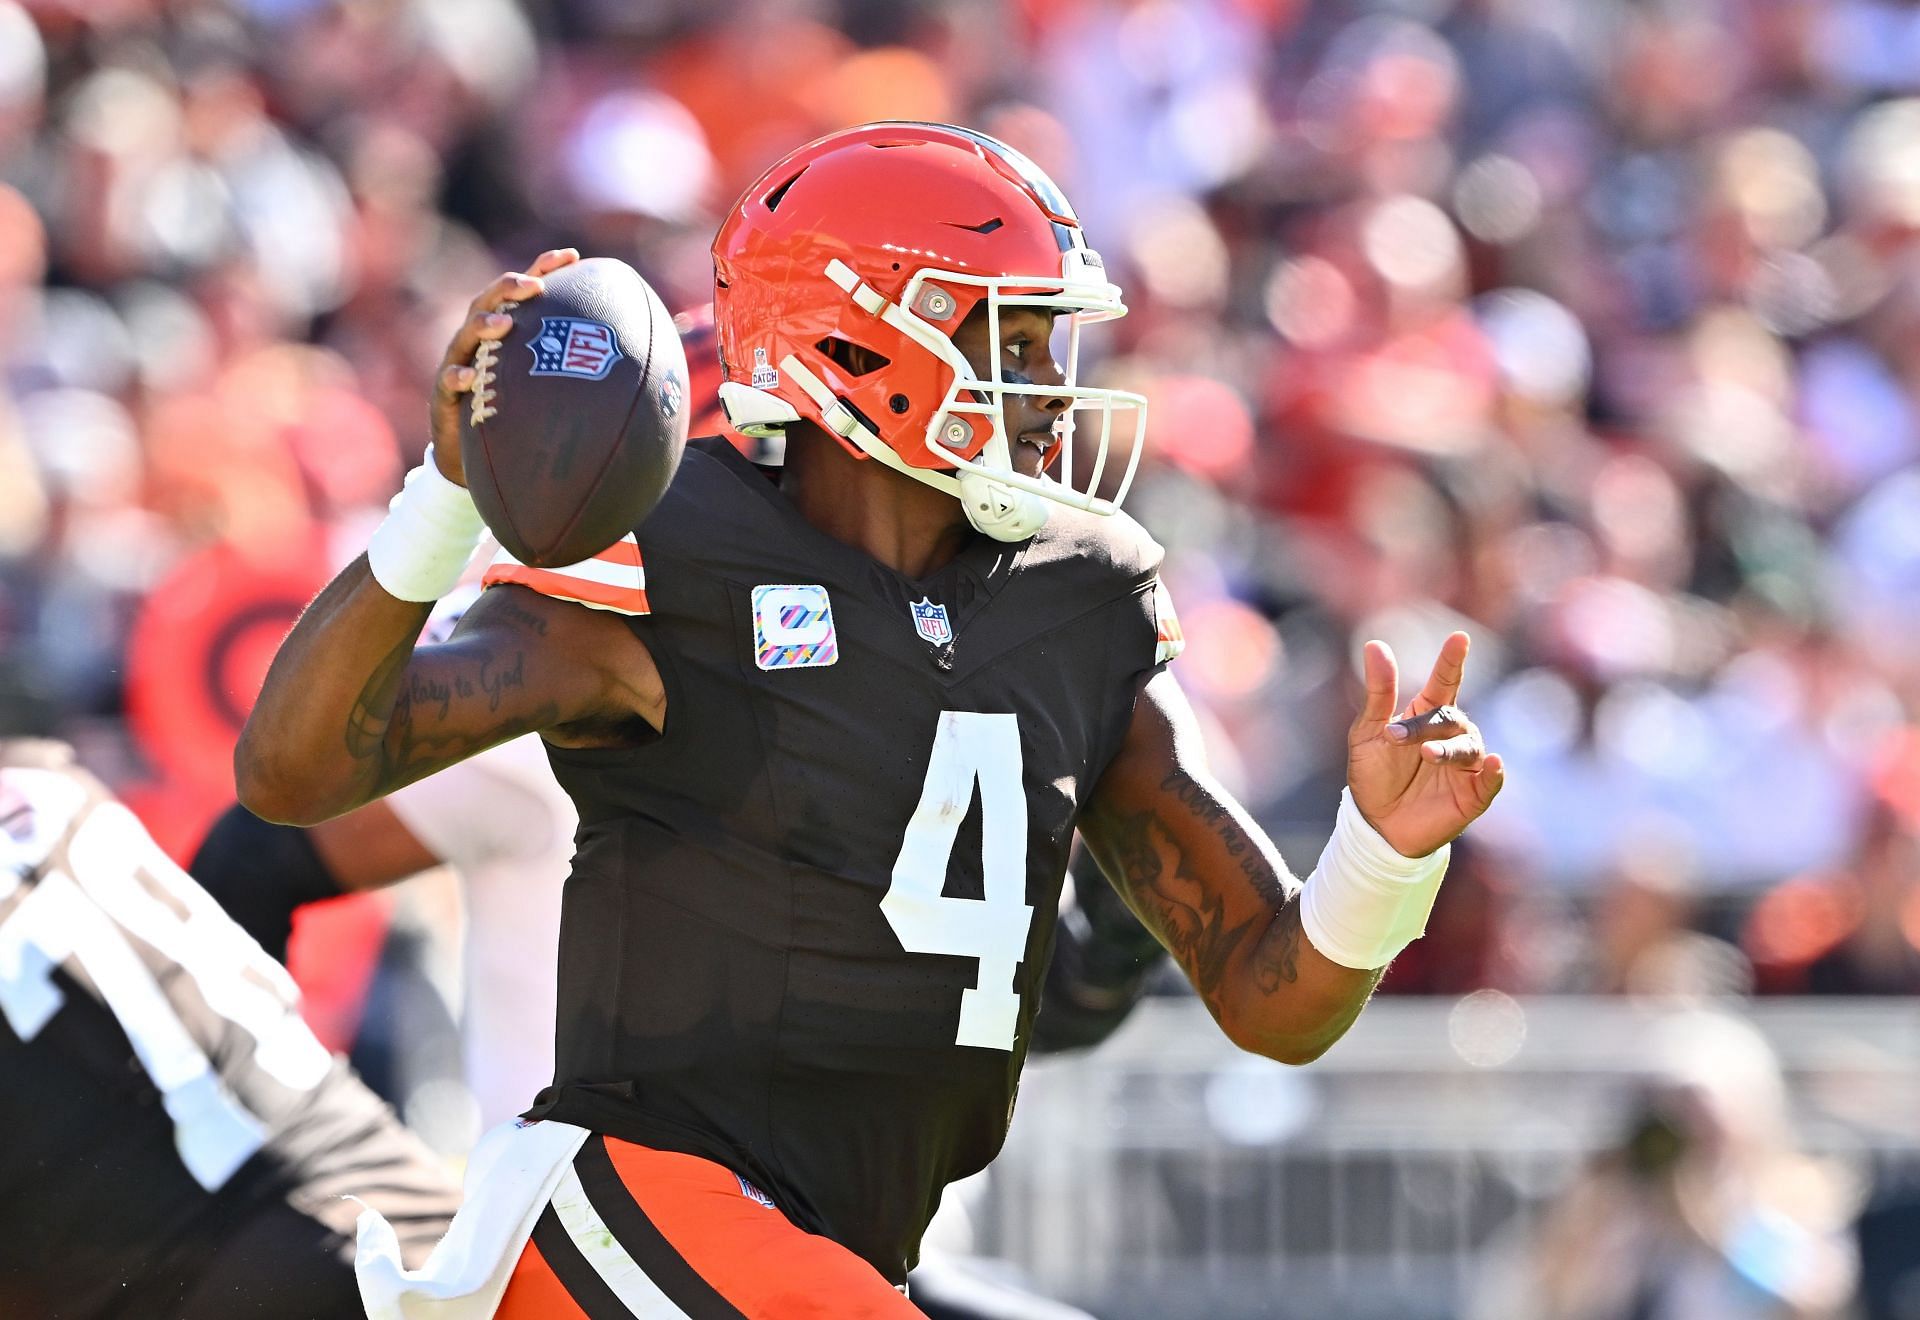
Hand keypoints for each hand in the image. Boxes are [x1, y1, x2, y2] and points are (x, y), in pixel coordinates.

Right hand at [428, 248, 579, 485]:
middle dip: (512, 287)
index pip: (526, 290)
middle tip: (536, 286)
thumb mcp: (547, 384)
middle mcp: (480, 338)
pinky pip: (448, 382)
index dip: (545, 269)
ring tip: (504, 325)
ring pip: (466, 335)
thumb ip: (580, 367)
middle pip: (491, 300)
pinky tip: (470, 377)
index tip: (572, 256)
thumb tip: (642, 359)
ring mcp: (460, 361)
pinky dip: (458, 376)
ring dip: (484, 324)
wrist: (473, 452)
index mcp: (508, 329)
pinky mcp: (445, 394)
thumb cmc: (517, 410)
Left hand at [1346, 631, 1503, 857]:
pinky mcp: (1473, 795)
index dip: (1453, 660)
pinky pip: (1490, 781)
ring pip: (1468, 747)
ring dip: (1449, 750)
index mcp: (1428, 715)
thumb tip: (1374, 644)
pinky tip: (1493, 763)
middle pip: (1449, 719)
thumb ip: (1379, 692)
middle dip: (1424, 726)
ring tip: (1427, 755)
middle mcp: (1452, 736)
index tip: (1459, 639)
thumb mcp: (1368, 732)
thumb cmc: (1374, 774)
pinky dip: (1494, 772)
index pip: (1446, 681)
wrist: (1375, 825)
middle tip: (1394, 736)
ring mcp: (1465, 765)